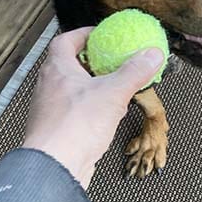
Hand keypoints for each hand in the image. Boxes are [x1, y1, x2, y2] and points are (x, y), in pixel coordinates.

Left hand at [23, 28, 164, 187]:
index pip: (65, 41)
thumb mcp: (113, 93)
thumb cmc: (73, 128)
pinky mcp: (58, 129)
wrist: (55, 166)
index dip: (83, 35)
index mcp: (57, 69)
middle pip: (69, 65)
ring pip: (74, 90)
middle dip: (92, 62)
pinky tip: (108, 116)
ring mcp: (51, 109)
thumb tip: (151, 55)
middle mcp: (49, 86)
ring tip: (114, 89)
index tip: (101, 35)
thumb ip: (134, 72)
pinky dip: (92, 109)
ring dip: (93, 87)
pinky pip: (76, 111)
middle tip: (112, 61)